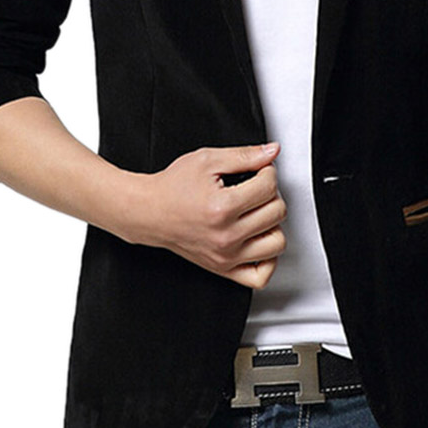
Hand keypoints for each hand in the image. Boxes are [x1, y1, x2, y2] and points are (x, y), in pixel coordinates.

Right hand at [126, 142, 286, 288]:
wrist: (150, 211)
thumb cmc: (173, 187)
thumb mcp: (208, 160)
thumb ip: (244, 155)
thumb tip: (272, 151)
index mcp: (223, 207)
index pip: (269, 187)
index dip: (268, 172)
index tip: (260, 171)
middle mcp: (226, 236)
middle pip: (277, 213)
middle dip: (271, 195)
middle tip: (257, 189)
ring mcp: (226, 256)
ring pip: (277, 243)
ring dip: (273, 224)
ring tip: (258, 213)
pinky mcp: (223, 268)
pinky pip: (260, 276)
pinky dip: (268, 260)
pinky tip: (259, 240)